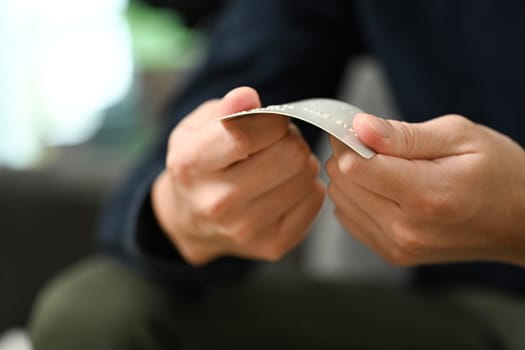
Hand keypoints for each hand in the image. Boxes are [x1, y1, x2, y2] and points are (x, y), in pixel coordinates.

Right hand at [152, 87, 324, 265]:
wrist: (191, 219)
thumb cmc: (201, 164)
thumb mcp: (198, 127)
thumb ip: (225, 108)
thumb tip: (247, 97)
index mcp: (191, 166)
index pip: (247, 135)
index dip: (272, 121)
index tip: (269, 123)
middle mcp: (216, 203)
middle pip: (290, 155)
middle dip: (290, 141)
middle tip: (276, 144)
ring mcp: (245, 230)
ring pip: (306, 176)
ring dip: (300, 163)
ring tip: (279, 165)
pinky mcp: (272, 245)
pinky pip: (315, 200)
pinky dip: (306, 187)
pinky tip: (285, 187)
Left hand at [327, 113, 524, 265]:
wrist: (521, 222)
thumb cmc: (498, 173)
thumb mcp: (460, 137)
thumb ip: (403, 135)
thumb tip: (359, 127)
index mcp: (426, 196)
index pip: (354, 166)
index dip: (349, 140)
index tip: (359, 129)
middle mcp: (406, 229)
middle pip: (342, 182)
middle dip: (349, 155)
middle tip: (376, 145)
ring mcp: (397, 246)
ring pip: (340, 200)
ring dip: (352, 178)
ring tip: (385, 168)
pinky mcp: (392, 253)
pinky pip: (349, 218)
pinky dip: (357, 198)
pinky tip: (383, 189)